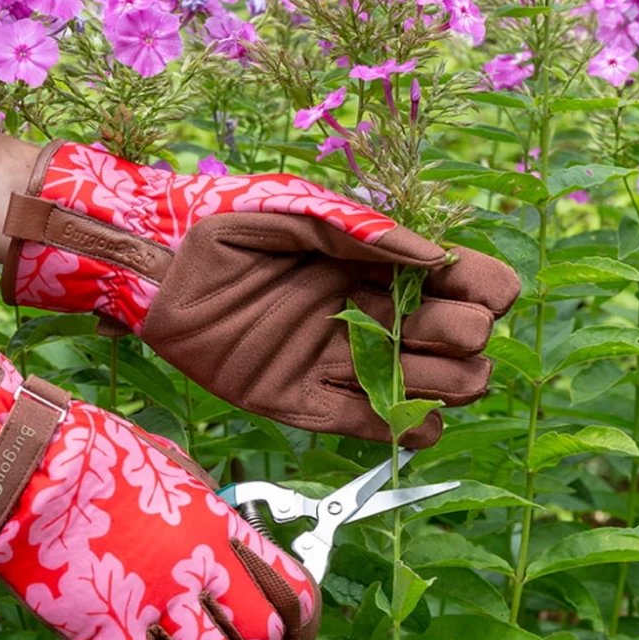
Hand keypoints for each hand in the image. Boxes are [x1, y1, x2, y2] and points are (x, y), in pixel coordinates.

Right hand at [0, 318, 320, 639]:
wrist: (29, 464)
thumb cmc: (94, 453)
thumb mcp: (173, 466)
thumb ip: (206, 506)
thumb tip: (224, 532)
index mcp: (220, 524)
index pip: (293, 591)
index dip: (302, 633)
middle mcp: (200, 568)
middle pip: (262, 639)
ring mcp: (157, 604)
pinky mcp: (111, 636)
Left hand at [1, 142, 519, 446]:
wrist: (154, 267)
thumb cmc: (226, 222)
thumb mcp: (297, 211)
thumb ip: (363, 232)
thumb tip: (435, 258)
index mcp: (379, 266)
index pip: (468, 283)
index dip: (484, 291)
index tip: (470, 290)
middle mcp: (369, 316)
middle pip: (458, 343)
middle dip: (461, 340)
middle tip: (428, 329)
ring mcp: (336, 362)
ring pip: (420, 390)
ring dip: (439, 386)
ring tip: (421, 372)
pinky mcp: (298, 402)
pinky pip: (360, 425)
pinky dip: (397, 429)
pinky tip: (417, 423)